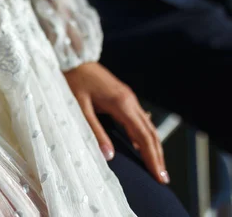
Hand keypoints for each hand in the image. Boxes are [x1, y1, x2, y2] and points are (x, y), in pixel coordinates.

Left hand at [64, 62, 168, 183]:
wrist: (74, 59)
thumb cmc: (74, 81)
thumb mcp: (81, 108)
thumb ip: (95, 131)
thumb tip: (108, 156)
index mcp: (122, 104)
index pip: (143, 137)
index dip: (152, 158)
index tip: (159, 176)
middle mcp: (130, 101)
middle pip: (151, 133)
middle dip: (157, 156)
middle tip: (163, 178)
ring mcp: (129, 98)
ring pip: (147, 126)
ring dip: (153, 146)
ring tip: (156, 165)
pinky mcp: (124, 96)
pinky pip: (139, 119)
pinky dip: (144, 134)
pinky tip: (142, 145)